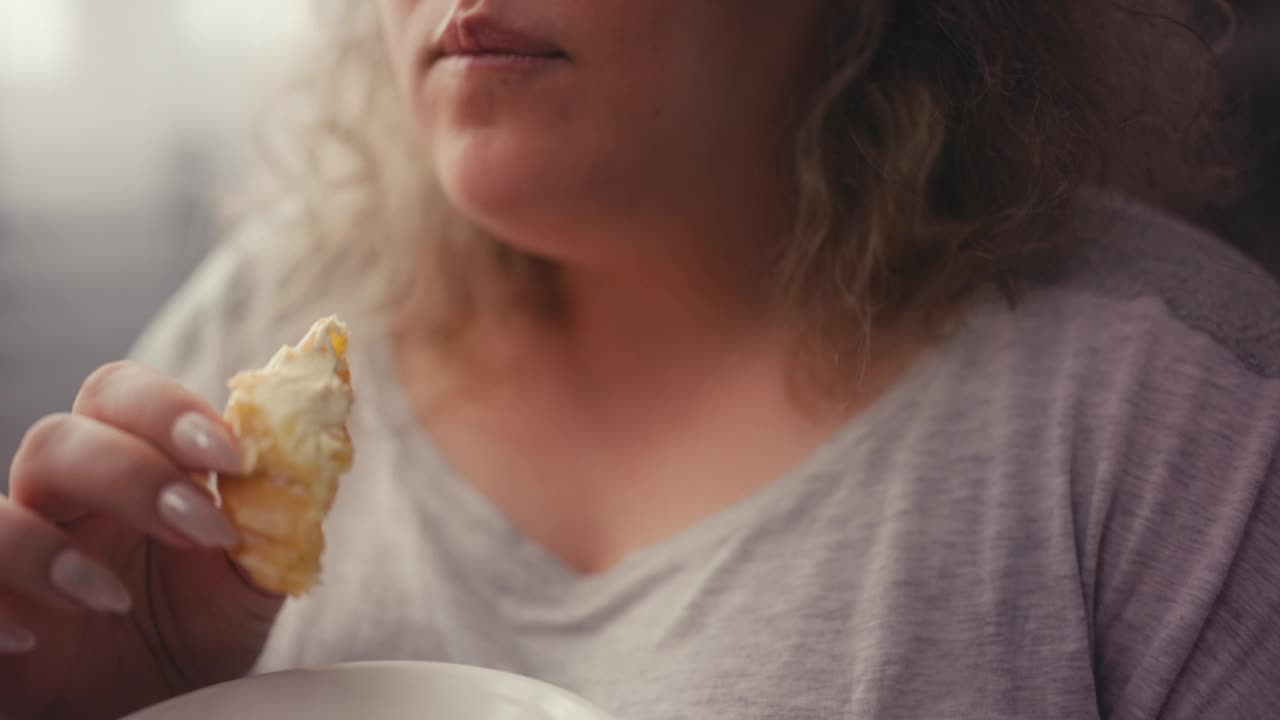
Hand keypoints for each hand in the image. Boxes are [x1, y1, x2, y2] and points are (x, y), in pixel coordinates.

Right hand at [1, 362, 283, 719]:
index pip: (120, 395)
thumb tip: (309, 463)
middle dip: (132, 472)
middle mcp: (61, 502)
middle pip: (59, 438)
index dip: (167, 410)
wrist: (156, 709)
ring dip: (49, 547)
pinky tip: (34, 635)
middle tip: (201, 527)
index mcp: (128, 469)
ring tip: (114, 597)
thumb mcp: (251, 581)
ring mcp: (14, 555)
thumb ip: (277, 523)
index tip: (232, 455)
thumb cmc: (194, 634)